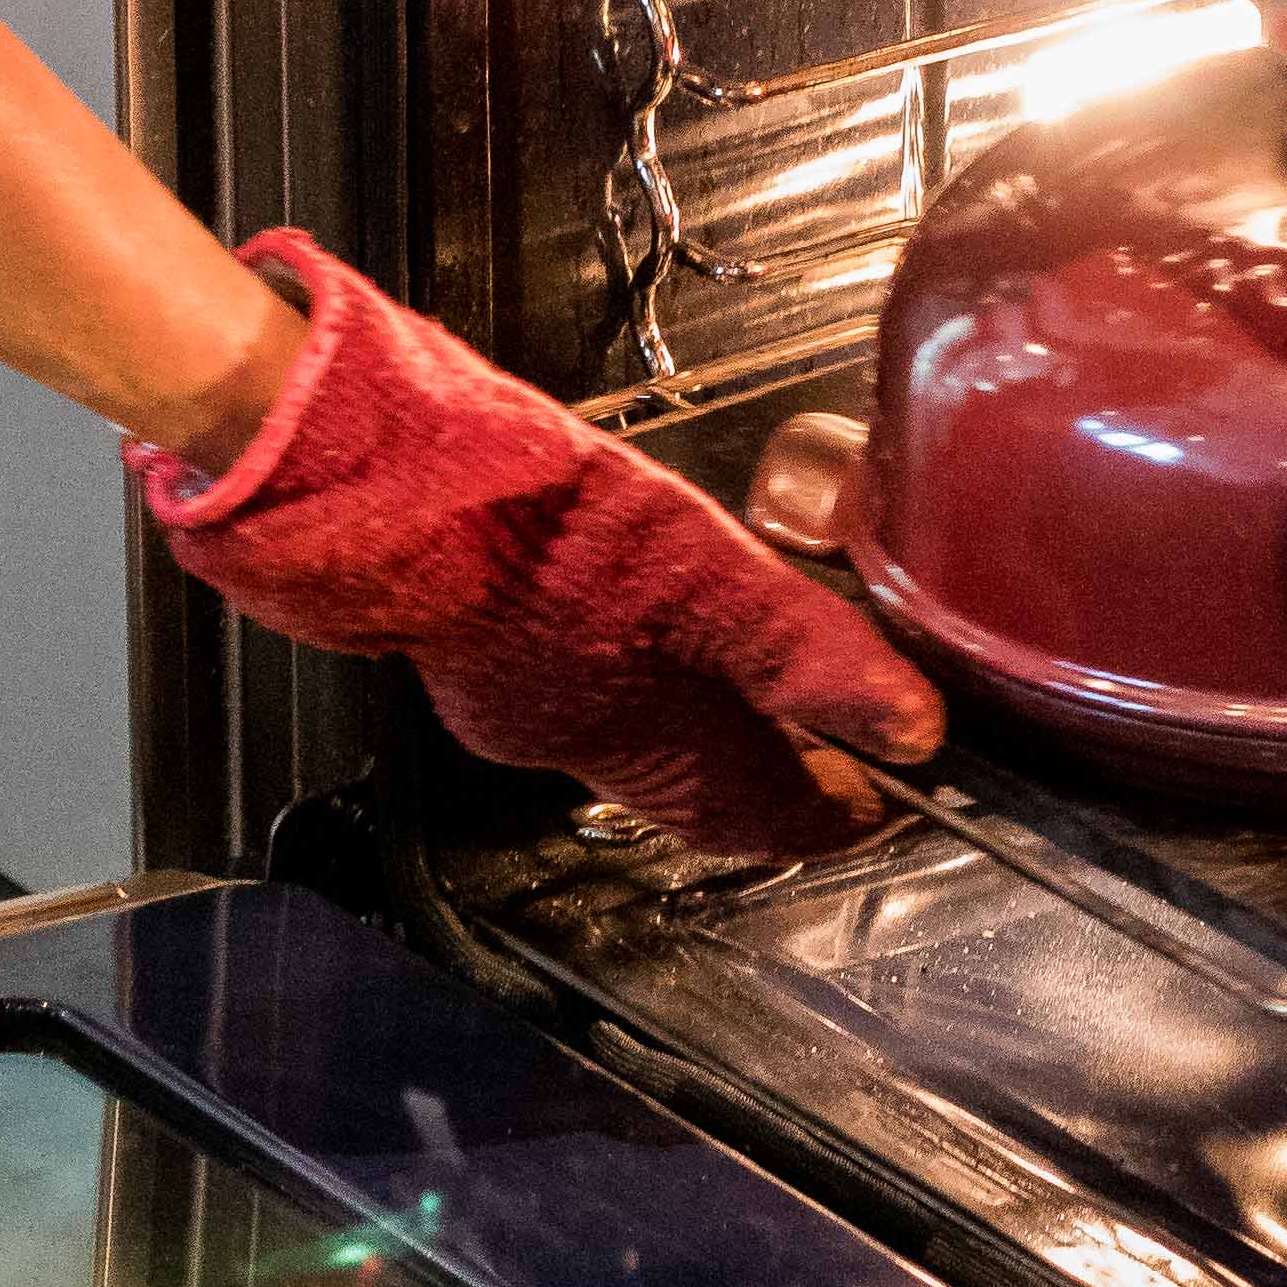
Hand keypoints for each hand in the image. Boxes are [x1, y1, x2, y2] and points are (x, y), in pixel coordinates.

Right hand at [128, 235, 942, 858]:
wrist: (375, 470)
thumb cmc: (528, 524)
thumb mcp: (710, 579)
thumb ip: (808, 653)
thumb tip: (912, 728)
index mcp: (645, 737)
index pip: (761, 815)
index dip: (830, 816)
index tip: (880, 800)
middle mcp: (580, 734)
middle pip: (697, 790)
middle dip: (764, 781)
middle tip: (826, 754)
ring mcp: (515, 687)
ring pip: (631, 736)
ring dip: (693, 723)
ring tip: (740, 685)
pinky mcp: (472, 629)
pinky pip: (570, 673)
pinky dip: (621, 663)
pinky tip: (621, 611)